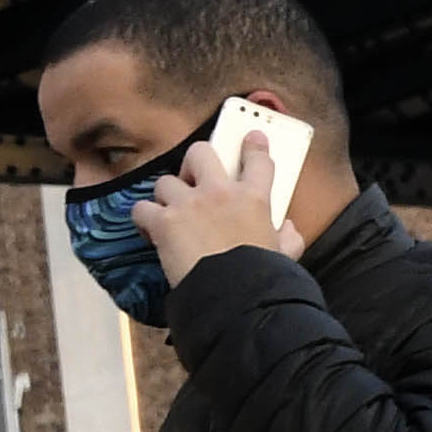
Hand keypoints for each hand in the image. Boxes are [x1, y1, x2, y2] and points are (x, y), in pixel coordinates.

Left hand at [129, 130, 292, 280]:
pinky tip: (152, 231)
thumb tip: (288, 228)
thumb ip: (288, 237)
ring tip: (172, 213)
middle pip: (200, 153)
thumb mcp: (284, 254)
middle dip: (195, 162)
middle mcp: (220, 193)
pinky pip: (142, 209)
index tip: (251, 138)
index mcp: (254, 198)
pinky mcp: (164, 222)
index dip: (254, 146)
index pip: (257, 161)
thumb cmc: (261, 275)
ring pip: (165, 181)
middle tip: (194, 178)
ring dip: (167, 196)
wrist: (233, 293)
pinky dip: (144, 219)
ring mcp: (189, 204)